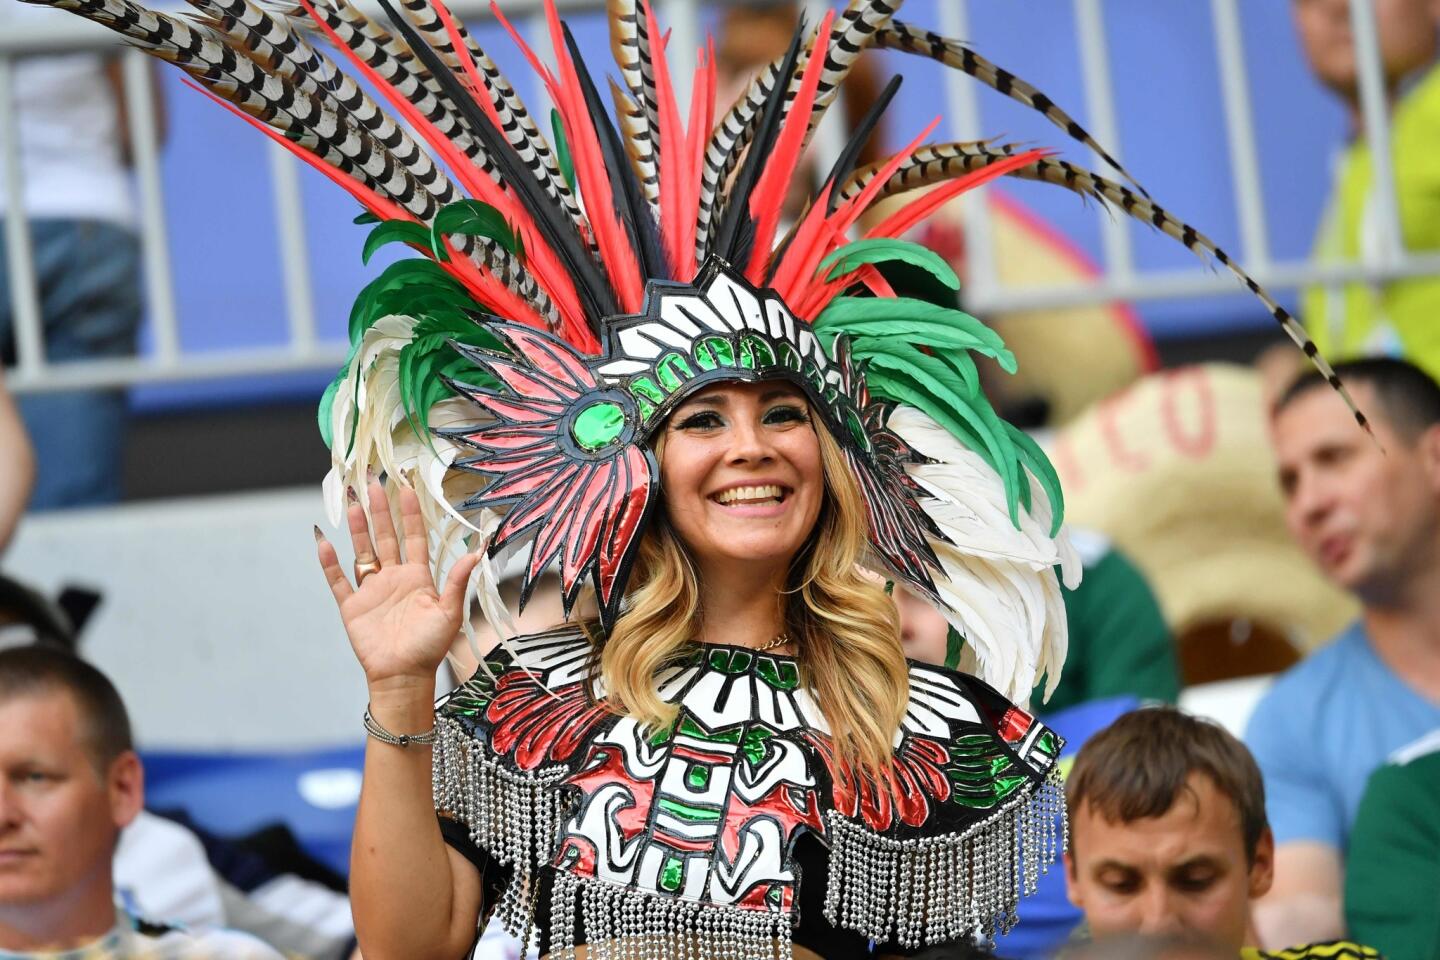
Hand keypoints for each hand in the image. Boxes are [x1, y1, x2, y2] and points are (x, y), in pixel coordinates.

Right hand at [316, 481, 479, 688]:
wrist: (404, 677)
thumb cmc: (430, 647)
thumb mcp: (449, 612)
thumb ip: (457, 580)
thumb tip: (477, 550)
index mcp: (417, 577)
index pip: (413, 536)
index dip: (409, 512)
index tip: (405, 485)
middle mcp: (393, 578)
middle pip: (385, 536)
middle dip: (379, 509)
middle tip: (373, 479)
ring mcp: (371, 590)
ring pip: (362, 551)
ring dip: (356, 528)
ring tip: (351, 501)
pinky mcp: (352, 607)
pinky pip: (338, 580)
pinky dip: (329, 562)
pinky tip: (322, 541)